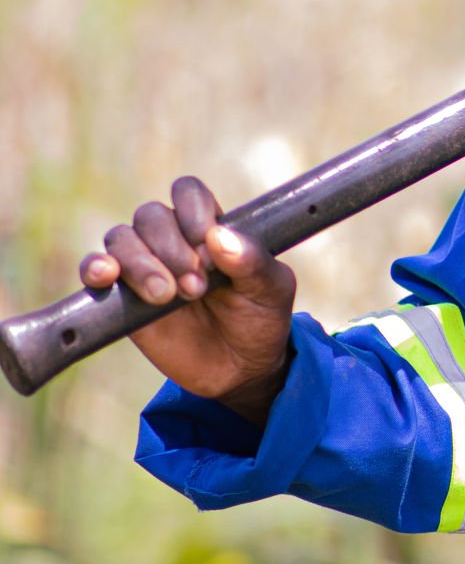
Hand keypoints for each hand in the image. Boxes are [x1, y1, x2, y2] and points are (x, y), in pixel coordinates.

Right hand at [79, 176, 295, 422]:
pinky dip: (94, 267)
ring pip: (120, 238)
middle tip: (196, 288)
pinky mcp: (120, 297)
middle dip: (171, 249)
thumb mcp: (271, 290)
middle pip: (151, 215)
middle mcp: (171, 239)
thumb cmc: (259, 320)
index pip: (187, 192)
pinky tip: (106, 276)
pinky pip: (94, 269)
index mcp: (208, 227)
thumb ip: (253, 261)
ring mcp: (143, 266)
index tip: (207, 244)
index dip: (193, 211)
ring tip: (165, 296)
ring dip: (140, 263)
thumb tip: (218, 237)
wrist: (238, 370)